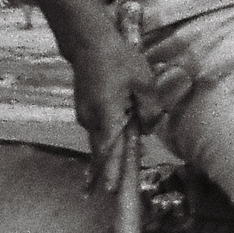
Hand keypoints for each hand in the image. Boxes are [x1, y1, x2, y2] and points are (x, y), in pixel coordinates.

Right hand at [71, 38, 154, 191]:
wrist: (89, 42)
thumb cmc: (119, 60)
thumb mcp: (144, 83)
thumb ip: (150, 110)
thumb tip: (147, 130)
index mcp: (106, 114)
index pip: (108, 151)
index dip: (111, 171)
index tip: (111, 190)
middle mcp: (91, 119)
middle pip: (103, 150)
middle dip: (114, 163)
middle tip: (125, 178)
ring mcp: (84, 115)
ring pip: (101, 139)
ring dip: (114, 144)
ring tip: (130, 135)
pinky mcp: (83, 109)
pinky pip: (98, 128)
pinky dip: (109, 132)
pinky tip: (122, 118)